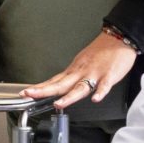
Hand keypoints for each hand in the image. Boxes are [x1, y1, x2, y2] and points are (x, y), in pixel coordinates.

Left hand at [22, 30, 136, 110]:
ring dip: (69, 96)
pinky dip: (100, 92)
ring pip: (80, 87)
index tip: (25, 93)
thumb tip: (58, 87)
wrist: (118, 39)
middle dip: (44, 91)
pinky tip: (96, 99)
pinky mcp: (109, 75)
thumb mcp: (81, 62)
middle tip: (29, 95)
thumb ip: (71, 77)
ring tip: (59, 103)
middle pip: (61, 84)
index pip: (53, 81)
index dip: (39, 88)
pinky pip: (104, 85)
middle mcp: (81, 72)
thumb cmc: (101, 52)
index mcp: (74, 70)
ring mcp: (94, 74)